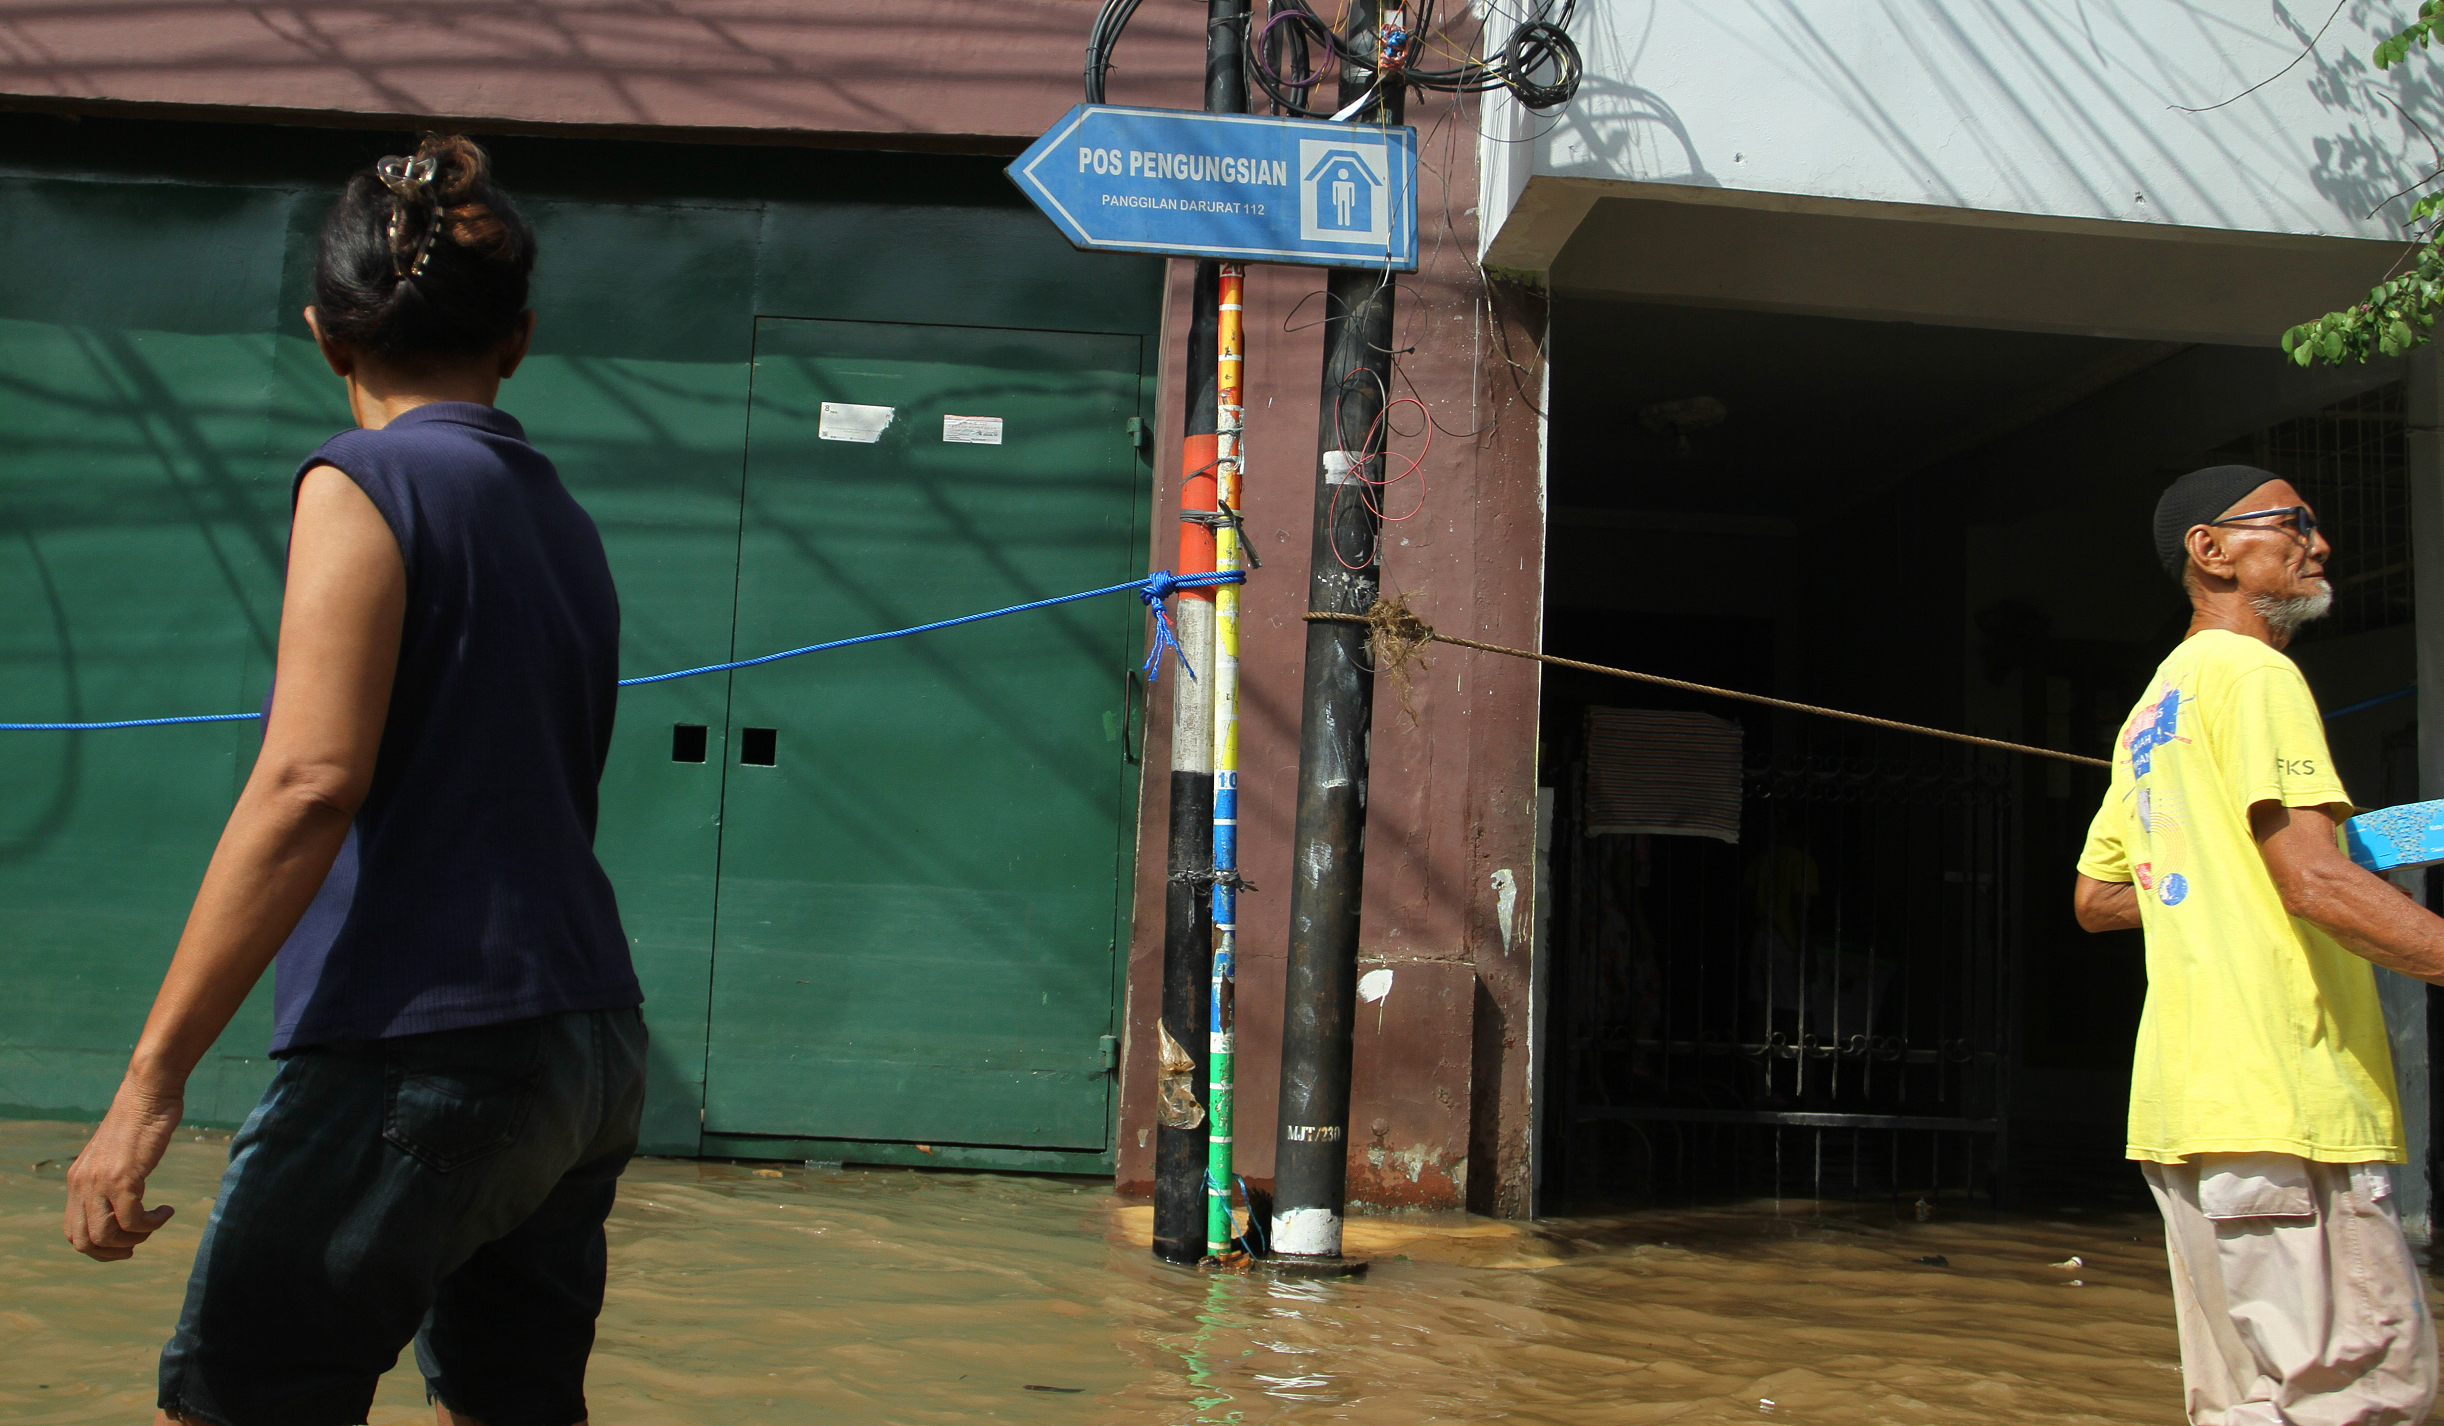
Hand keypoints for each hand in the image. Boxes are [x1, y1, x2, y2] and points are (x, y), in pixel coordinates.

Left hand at [64, 1077, 184, 1260]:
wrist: (149, 1092)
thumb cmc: (141, 1119)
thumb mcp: (117, 1154)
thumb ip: (111, 1177)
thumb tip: (122, 1198)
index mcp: (78, 1180)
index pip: (72, 1232)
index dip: (98, 1247)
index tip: (126, 1241)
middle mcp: (81, 1184)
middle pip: (84, 1241)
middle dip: (114, 1251)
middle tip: (140, 1239)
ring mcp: (99, 1182)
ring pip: (105, 1236)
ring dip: (135, 1239)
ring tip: (155, 1222)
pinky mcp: (122, 1178)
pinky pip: (132, 1220)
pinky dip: (152, 1223)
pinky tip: (167, 1211)